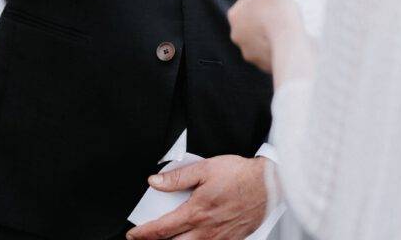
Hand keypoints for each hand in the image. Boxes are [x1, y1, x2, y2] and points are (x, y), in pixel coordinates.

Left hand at [127, 155, 267, 239]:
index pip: (161, 229)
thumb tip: (156, 182)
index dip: (143, 234)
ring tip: (168, 239)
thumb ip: (178, 176)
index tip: (133, 234)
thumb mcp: (205, 168)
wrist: (267, 185)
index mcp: (196, 212)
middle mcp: (205, 231)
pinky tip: (195, 238)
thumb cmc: (239, 175)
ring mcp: (218, 239)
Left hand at [228, 0, 305, 74]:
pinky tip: (287, 41)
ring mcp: (249, 53)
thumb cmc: (277, 15)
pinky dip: (276, 48)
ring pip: (258, 40)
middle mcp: (237, 36)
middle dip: (260, 20)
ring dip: (268, 35)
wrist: (290, 44)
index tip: (268, 2)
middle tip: (277, 15)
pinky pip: (268, 53)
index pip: (242, 5)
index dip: (256, 2)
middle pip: (248, 24)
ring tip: (284, 29)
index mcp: (235, 16)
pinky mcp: (263, 65)